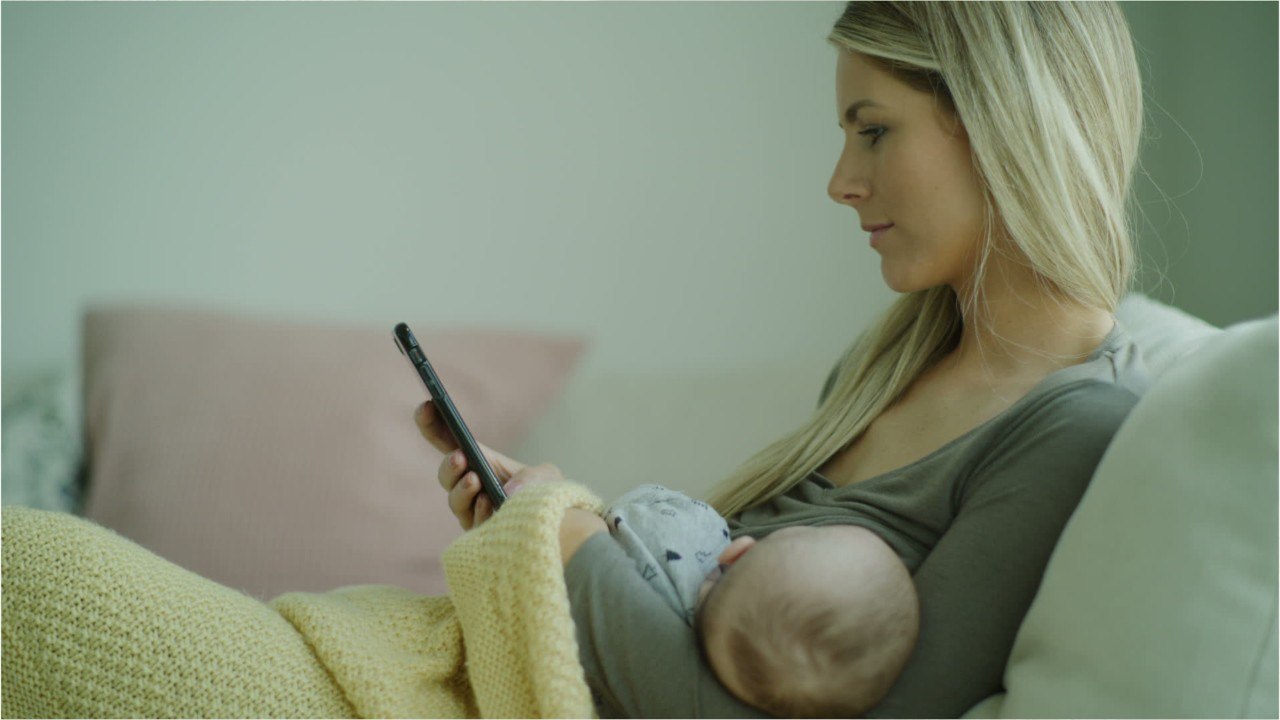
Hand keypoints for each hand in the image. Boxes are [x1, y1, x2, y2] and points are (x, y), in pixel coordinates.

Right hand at [415, 400, 563, 528]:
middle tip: (460, 457)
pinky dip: (479, 512)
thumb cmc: (545, 494)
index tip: (427, 406)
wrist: (557, 527)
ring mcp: (471, 511)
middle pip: (446, 475)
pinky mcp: (478, 534)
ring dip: (462, 489)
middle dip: (449, 465)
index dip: (432, 424)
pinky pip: (472, 524)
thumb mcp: (545, 477)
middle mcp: (468, 486)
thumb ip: (533, 477)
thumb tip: (508, 493)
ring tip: (474, 480)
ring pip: (455, 501)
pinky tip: (487, 503)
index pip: (446, 441)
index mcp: (478, 461)